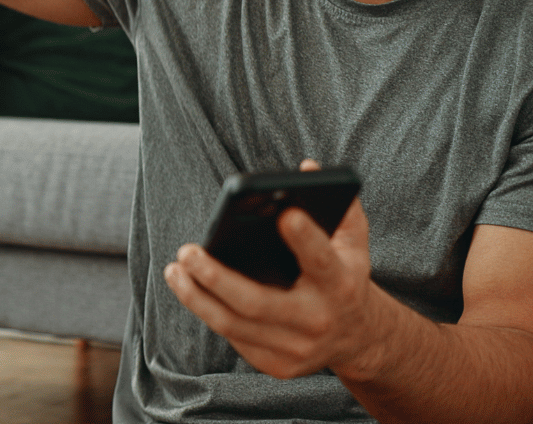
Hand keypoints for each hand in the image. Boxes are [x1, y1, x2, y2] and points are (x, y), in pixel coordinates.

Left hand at [164, 160, 386, 380]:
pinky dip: (209, 311)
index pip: (322, 260)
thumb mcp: (352, 242)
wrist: (358, 338)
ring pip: (234, 325)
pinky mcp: (277, 365)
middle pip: (257, 303)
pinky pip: (234, 337)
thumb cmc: (344, 275)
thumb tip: (306, 166)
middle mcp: (318, 320)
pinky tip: (191, 290)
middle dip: (216, 278)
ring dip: (196, 297)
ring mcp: (297, 348)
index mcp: (341, 284)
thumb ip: (338, 204)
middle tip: (187, 251)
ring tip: (174, 270)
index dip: (305, 239)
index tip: (283, 214)